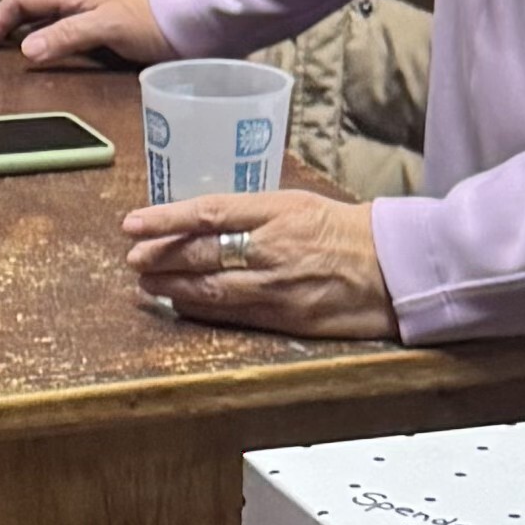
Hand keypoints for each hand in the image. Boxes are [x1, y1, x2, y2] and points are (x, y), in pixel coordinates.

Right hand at [0, 0, 167, 72]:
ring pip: (38, 11)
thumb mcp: (107, 28)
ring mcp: (87, 8)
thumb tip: (26, 49)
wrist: (187, 27)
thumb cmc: (151, 25)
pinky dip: (31, 30)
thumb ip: (66, 36)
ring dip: (11, 23)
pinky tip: (29, 41)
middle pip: (26, 1)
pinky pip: (53, 21)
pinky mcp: (98, 22)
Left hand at [121, 180, 397, 340]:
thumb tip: (203, 221)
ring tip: (147, 283)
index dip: (164, 219)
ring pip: (210, 288)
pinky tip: (180, 304)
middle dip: (159, 256)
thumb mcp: (299, 204)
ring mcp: (278, 288)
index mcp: (279, 211)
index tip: (131, 223)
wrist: (392, 268)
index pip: (208, 213)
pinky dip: (200, 310)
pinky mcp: (285, 319)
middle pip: (202, 253)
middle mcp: (274, 249)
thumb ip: (252, 212)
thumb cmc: (346, 231)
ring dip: (171, 286)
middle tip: (133, 257)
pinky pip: (232, 315)